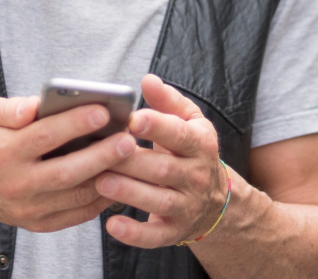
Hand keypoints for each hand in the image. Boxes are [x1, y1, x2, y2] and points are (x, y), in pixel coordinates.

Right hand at [0, 96, 138, 231]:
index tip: (103, 110)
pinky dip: (100, 199)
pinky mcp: (38, 223)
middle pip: (66, 172)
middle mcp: (15, 184)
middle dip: (101, 155)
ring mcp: (28, 208)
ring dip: (107, 178)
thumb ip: (12, 109)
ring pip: (76, 196)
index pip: (44, 137)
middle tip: (128, 139)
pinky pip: (76, 214)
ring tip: (129, 158)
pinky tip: (116, 179)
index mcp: (2, 153)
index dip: (75, 123)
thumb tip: (38, 104)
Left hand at [97, 74, 232, 247]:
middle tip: (102, 152)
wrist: (215, 201)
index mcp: (199, 145)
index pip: (179, 135)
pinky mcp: (175, 231)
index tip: (133, 118)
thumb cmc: (189, 153)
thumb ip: (168, 102)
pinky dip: (134, 234)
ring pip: (159, 201)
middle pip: (163, 169)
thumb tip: (147, 80)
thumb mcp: (189, 123)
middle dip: (132, 161)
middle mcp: (196, 177)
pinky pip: (155, 237)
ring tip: (101, 181)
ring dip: (130, 193)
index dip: (157, 126)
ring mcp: (187, 206)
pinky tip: (112, 225)